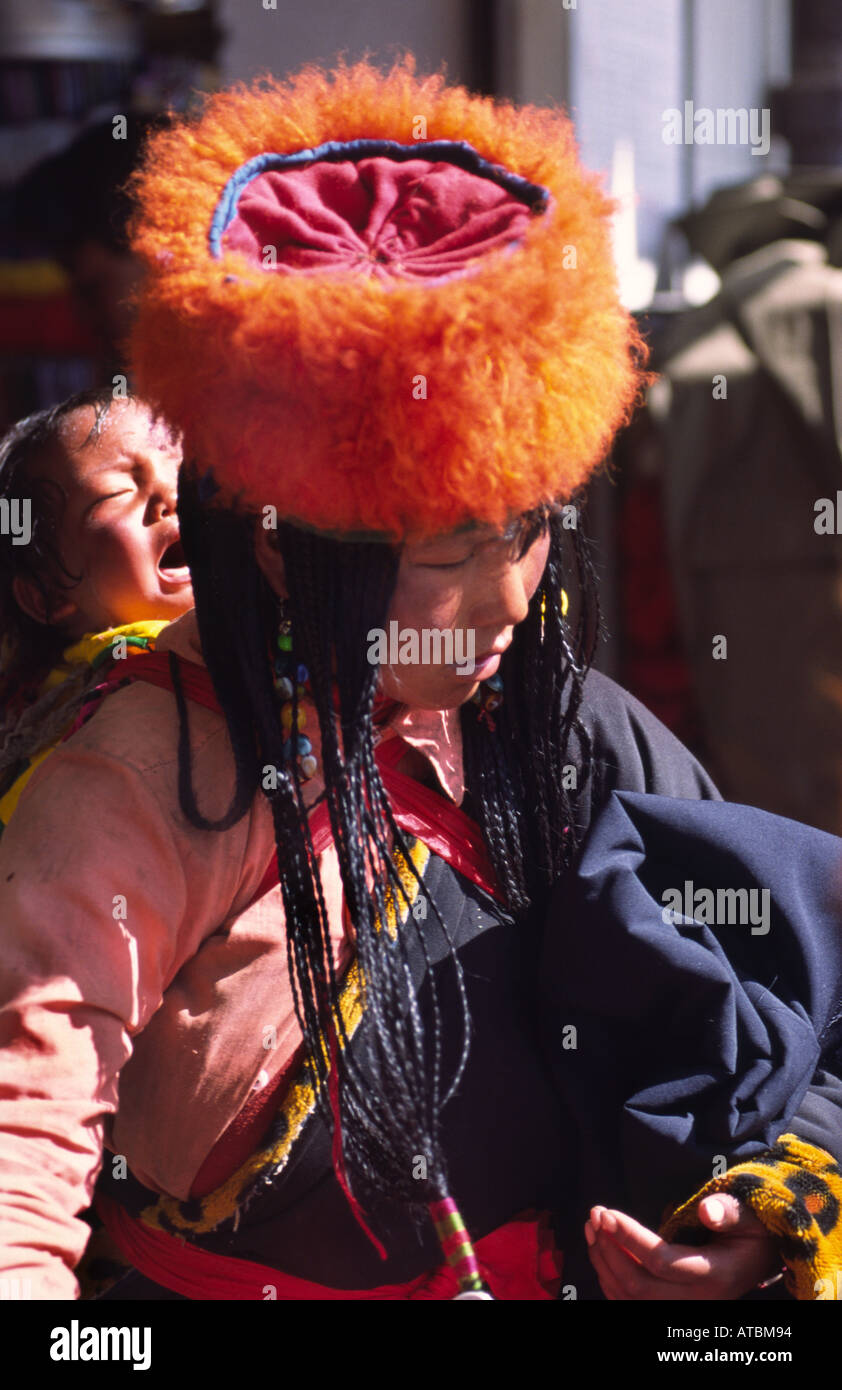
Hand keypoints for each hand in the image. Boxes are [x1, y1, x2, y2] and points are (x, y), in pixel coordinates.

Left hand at [584, 1194, 781, 1299]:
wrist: (758, 1260)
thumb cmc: (752, 1233)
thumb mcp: (749, 1217)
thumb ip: (730, 1211)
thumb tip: (708, 1210)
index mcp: (714, 1275)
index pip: (661, 1262)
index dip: (629, 1239)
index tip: (607, 1213)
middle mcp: (696, 1300)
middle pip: (638, 1285)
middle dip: (609, 1248)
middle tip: (595, 1215)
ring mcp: (681, 1308)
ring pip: (629, 1297)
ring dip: (604, 1262)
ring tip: (592, 1227)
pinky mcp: (669, 1307)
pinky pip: (630, 1303)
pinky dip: (609, 1279)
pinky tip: (601, 1250)